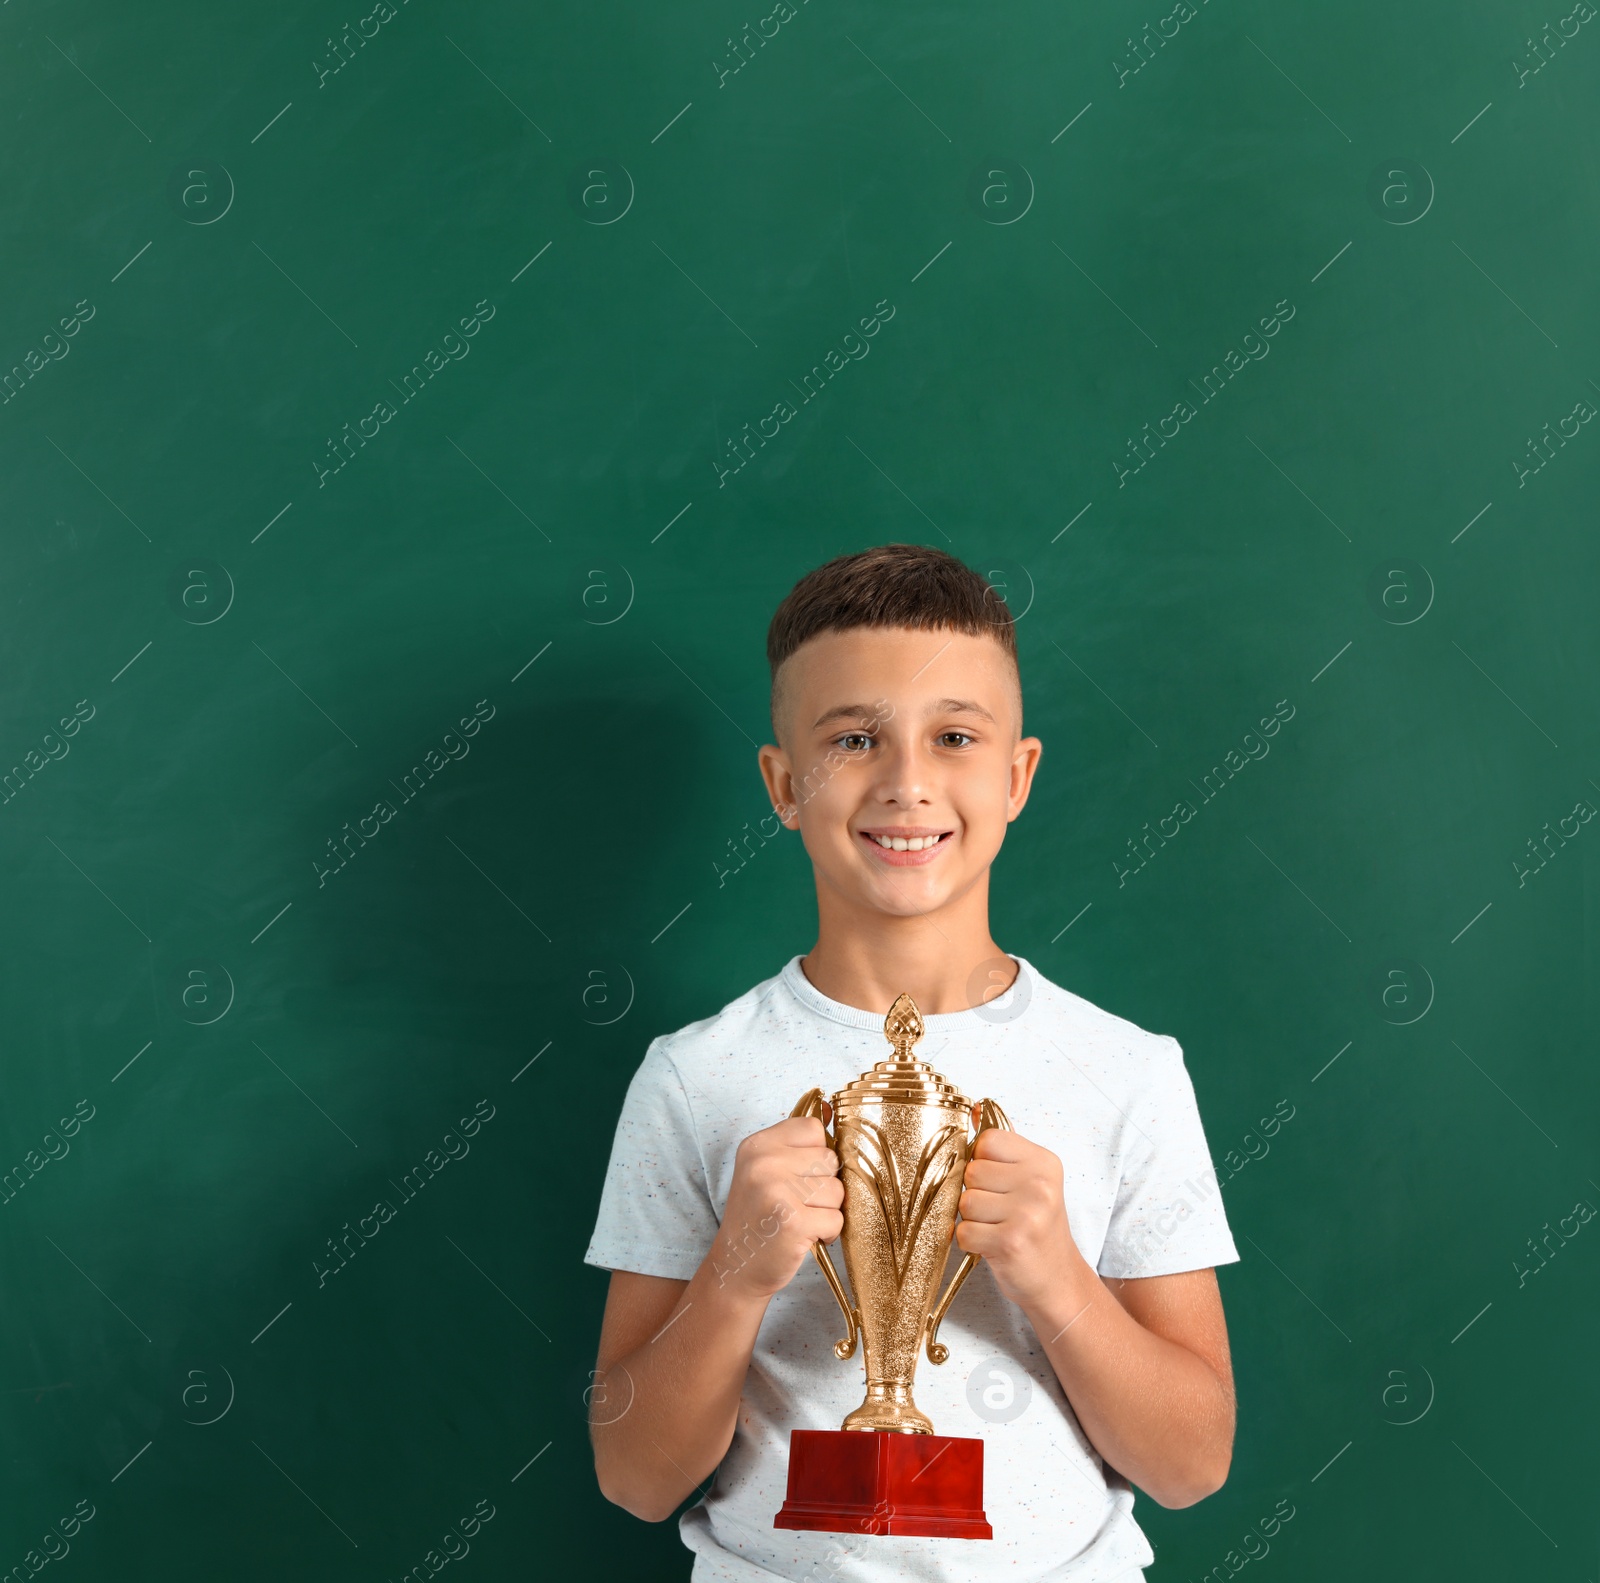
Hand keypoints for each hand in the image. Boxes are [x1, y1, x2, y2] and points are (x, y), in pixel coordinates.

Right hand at [706, 1115, 843, 1301]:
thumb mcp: (763, 1171)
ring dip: (826, 1210)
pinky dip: (828, 1232)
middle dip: (823, 1185)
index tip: (797, 1176)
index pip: (813, 1129)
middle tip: (795, 1204)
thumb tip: (835, 1115)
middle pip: (830, 1160)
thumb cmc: (759, 1217)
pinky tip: (804, 1236)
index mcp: (757, 1144)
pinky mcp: (794, 1221)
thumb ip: (794, 1147)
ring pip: (837, 1190)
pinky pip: (836, 1219)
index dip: (815, 1155)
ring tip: (799, 1220)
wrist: (736, 1267)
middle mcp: (764, 1162)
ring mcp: (778, 1191)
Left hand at [956, 1122, 1089, 1316]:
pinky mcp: (1011, 1242)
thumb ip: (1004, 1145)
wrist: (1058, 1280)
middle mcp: (1040, 1184)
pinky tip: (993, 1246)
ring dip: (973, 1220)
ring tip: (998, 1228)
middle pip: (971, 1172)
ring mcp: (1028, 1214)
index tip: (1000, 1183)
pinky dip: (971, 1243)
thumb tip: (976, 1109)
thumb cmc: (1037, 1227)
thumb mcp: (1030, 1179)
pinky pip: (964, 1232)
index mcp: (1044, 1161)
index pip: (986, 1141)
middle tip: (1001, 1212)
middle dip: (976, 1194)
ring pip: (965, 1202)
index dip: (982, 1163)